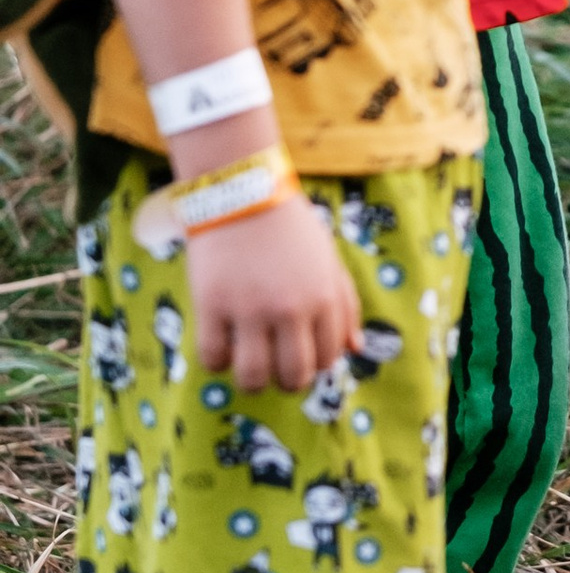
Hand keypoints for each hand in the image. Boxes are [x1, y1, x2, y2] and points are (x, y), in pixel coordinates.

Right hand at [184, 192, 359, 398]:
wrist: (243, 192)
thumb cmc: (290, 228)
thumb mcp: (329, 260)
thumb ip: (345, 305)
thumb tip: (355, 349)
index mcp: (324, 298)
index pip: (328, 358)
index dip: (315, 363)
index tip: (301, 353)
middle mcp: (291, 308)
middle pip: (294, 377)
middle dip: (287, 380)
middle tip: (275, 366)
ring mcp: (250, 309)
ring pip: (253, 377)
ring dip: (253, 380)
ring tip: (249, 363)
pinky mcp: (212, 305)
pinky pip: (213, 358)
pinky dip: (218, 361)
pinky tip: (222, 345)